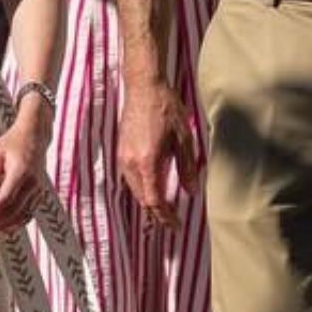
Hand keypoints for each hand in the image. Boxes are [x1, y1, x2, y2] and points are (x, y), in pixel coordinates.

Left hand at [0, 121, 47, 236]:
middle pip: (14, 211)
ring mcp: (38, 190)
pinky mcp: (38, 195)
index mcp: (22, 171)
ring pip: (22, 217)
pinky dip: (13, 223)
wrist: (35, 135)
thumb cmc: (13, 142)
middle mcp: (33, 183)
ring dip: (3, 226)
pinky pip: (27, 214)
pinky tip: (0, 225)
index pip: (6, 198)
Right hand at [116, 80, 199, 228]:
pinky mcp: (121, 149)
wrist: (144, 86)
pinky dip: (141, 187)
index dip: (165, 217)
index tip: (175, 225)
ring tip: (162, 207)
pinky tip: (151, 185)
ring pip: (134, 189)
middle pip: (142, 199)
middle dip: (156, 213)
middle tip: (171, 220)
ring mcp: (123, 156)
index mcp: (147, 162)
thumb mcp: (184, 138)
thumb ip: (187, 167)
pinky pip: (129, 177)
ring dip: (148, 201)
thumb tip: (190, 191)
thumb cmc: (166, 108)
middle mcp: (131, 163)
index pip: (154, 201)